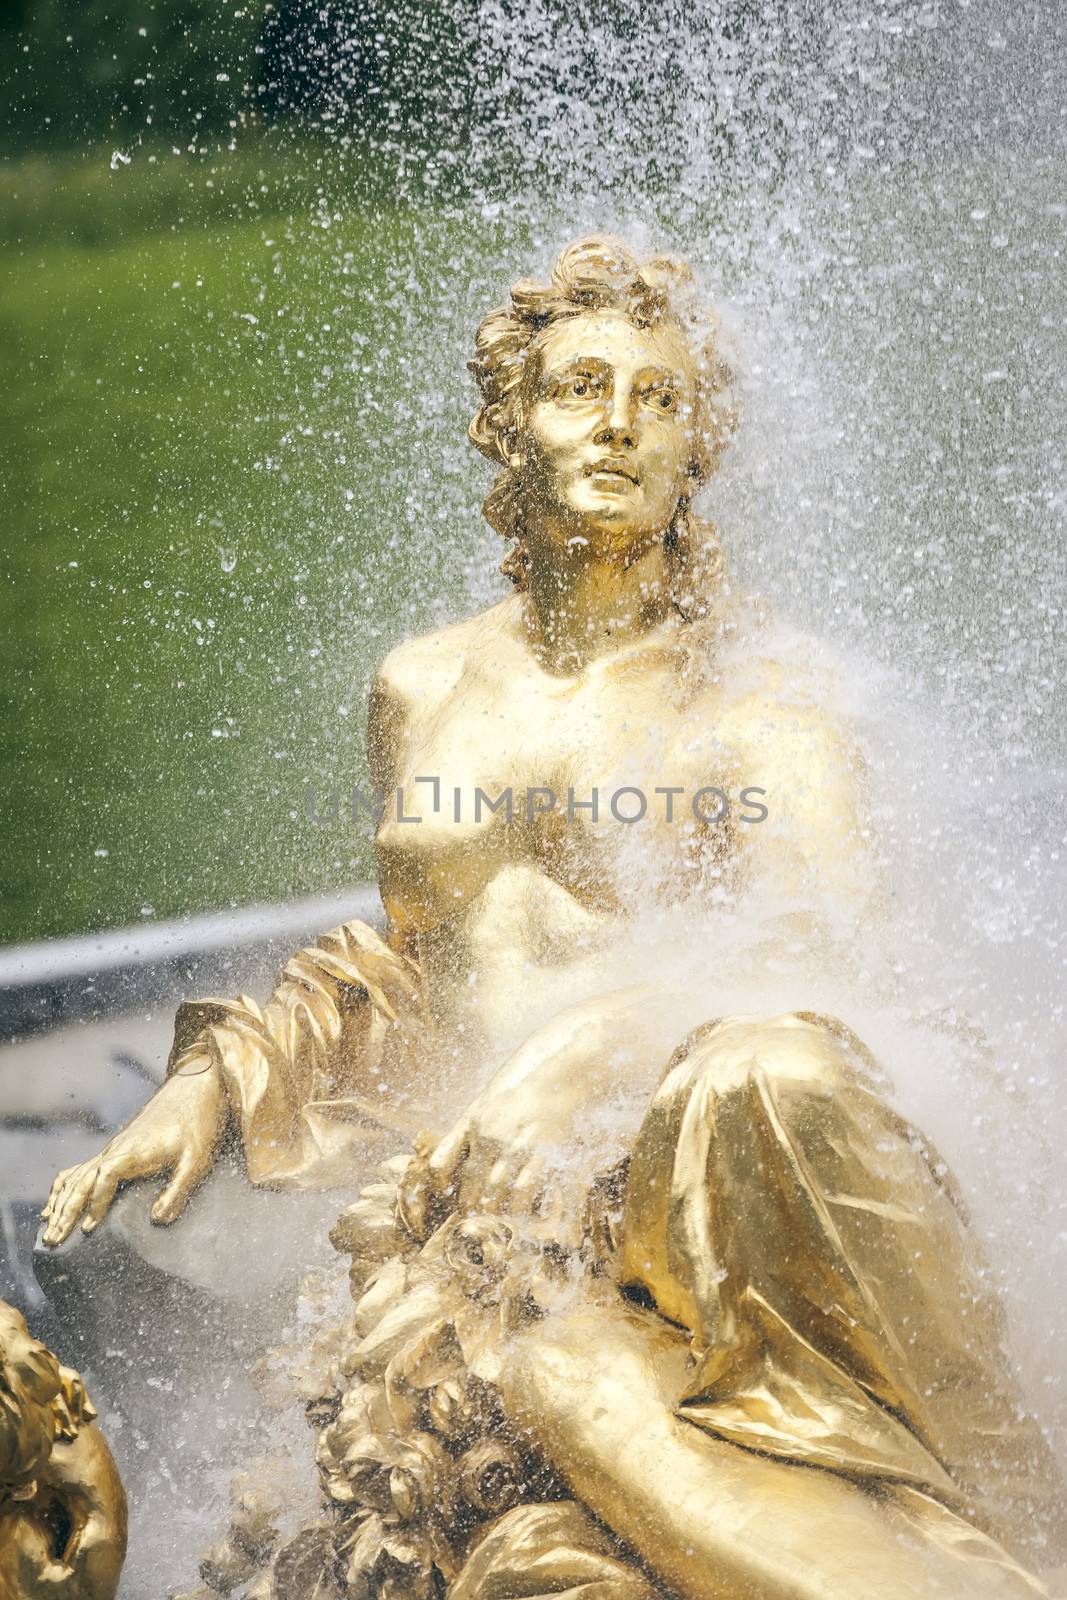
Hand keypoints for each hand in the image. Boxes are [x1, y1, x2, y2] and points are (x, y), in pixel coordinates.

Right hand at [40, 1057, 225, 1245]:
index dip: (95, 1203)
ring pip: (77, 1175)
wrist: (194, 1085)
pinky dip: (65, 1185)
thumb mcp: (197, 1160)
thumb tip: (158, 1220)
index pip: (104, 1178)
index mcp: (133, 1152)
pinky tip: (56, 1200)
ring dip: (60, 1202)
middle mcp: (116, 1149)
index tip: (89, 1228)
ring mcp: (113, 1148)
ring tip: (47, 1229)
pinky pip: (82, 1167)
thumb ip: (178, 1191)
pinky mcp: (116, 1147)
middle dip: (65, 1211)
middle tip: (52, 1240)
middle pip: (81, 1180)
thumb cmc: (198, 1123)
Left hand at [428, 990, 661, 1231]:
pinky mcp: (546, 1151)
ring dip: (499, 1217)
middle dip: (476, 1215)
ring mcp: (519, 1144)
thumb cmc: (525, 1089)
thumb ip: (462, 1136)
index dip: (455, 1199)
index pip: (451, 1172)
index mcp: (475, 1124)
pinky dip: (524, 1211)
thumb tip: (438, 1172)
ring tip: (503, 1231)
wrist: (569, 1068)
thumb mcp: (484, 1104)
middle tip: (482, 1233)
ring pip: (497, 1196)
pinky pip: (528, 1192)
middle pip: (473, 1190)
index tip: (460, 1215)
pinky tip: (528, 1219)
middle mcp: (492, 1135)